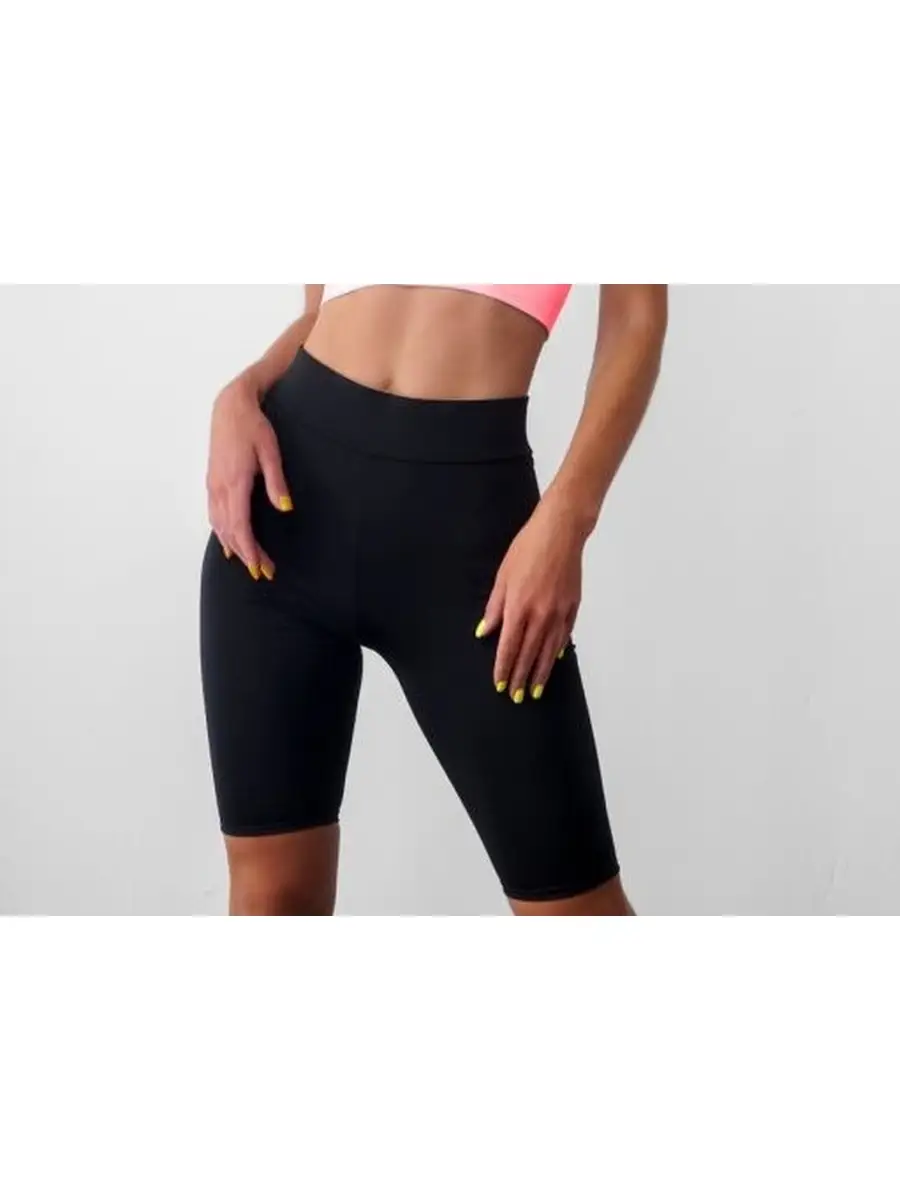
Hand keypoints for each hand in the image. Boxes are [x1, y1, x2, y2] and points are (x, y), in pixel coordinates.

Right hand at [206, 373, 292, 579]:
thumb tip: (285, 507)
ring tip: (250, 563)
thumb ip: (276, 482)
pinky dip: (222, 533)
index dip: (249, 550)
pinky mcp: (213, 481)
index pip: (240, 526)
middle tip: (263, 573)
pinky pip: (214, 515)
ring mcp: (213, 485)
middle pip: (230, 531)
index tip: (260, 568)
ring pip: (220, 525)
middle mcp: (220, 487)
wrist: (230, 406)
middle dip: (246, 555)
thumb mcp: (270, 451)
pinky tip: (228, 543)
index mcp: (235, 482)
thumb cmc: (254, 426)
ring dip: (234, 547)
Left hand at [476, 493, 584, 701]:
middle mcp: (539, 615)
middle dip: (521, 677)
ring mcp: (559, 613)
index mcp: (518, 607)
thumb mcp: (502, 576)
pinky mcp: (573, 607)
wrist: (561, 532)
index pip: (508, 647)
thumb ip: (494, 607)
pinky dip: (558, 650)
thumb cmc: (527, 549)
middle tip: (517, 697)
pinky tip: (554, 660)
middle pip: (528, 654)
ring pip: (548, 651)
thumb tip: (485, 631)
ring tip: (535, 690)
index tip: (500, 684)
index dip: (503, 668)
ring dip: (541, 672)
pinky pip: (564, 636)